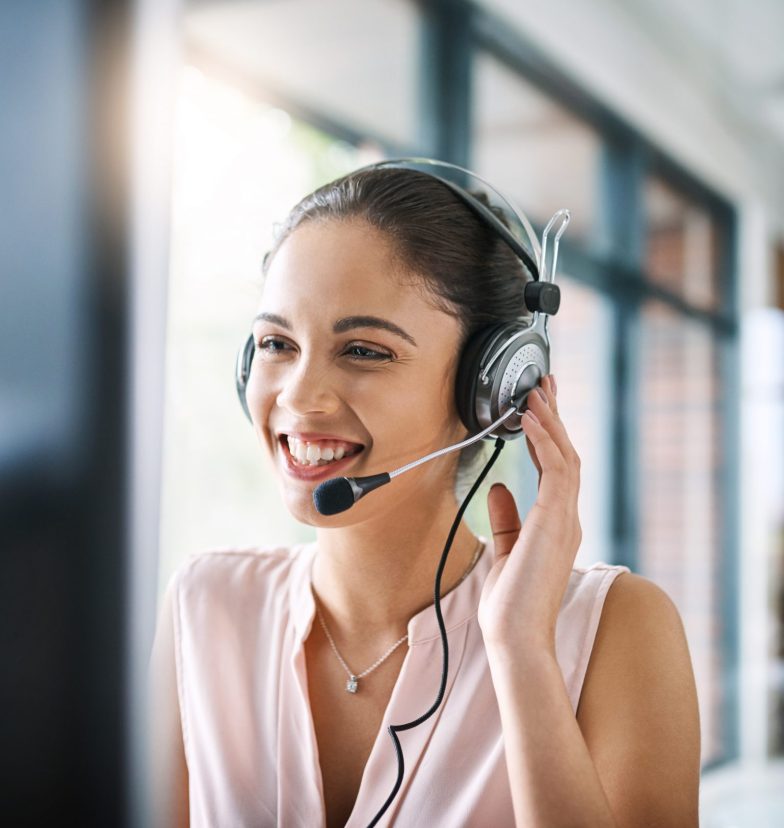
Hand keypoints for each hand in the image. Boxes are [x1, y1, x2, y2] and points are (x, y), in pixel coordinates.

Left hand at [477, 374, 582, 655]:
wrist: (514, 636)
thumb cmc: (510, 604)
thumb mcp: (504, 551)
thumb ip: (505, 519)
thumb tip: (500, 488)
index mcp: (556, 524)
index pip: (556, 469)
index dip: (549, 435)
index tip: (539, 408)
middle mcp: (566, 517)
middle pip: (565, 454)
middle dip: (554, 417)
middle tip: (544, 384)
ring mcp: (565, 519)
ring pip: (565, 456)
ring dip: (550, 421)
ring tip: (536, 391)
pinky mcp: (556, 521)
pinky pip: (556, 471)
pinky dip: (544, 441)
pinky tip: (531, 419)